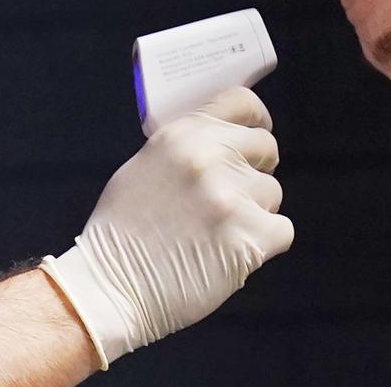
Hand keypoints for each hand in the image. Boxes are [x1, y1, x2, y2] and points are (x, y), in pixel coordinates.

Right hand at [41, 86, 294, 367]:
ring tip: (216, 233)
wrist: (108, 290)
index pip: (241, 101)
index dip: (256, 117)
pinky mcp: (249, 237)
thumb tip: (228, 136)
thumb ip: (188, 148)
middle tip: (233, 195)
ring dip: (254, 212)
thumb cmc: (123, 234)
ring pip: (272, 192)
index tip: (259, 129)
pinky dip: (264, 244)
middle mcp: (209, 158)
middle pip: (265, 146)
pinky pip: (282, 229)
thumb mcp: (146, 167)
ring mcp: (230, 197)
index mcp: (182, 135)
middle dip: (254, 170)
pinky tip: (231, 253)